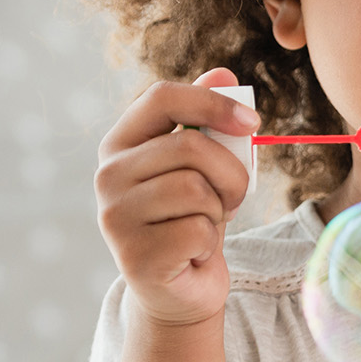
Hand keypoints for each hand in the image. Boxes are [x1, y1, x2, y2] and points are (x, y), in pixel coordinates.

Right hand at [94, 67, 259, 326]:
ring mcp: (115, 217)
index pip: (161, 97)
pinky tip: (193, 252)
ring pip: (196, 189)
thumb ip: (208, 120)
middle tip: (233, 196)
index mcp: (121, 142)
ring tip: (205, 224)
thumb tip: (225, 72)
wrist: (179, 289)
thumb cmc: (191, 217)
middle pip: (190, 147)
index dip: (212, 102)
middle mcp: (107, 175)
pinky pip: (198, 230)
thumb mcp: (203, 165)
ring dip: (218, 209)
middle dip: (231, 172)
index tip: (253, 123)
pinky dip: (209, 241)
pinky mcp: (133, 256)